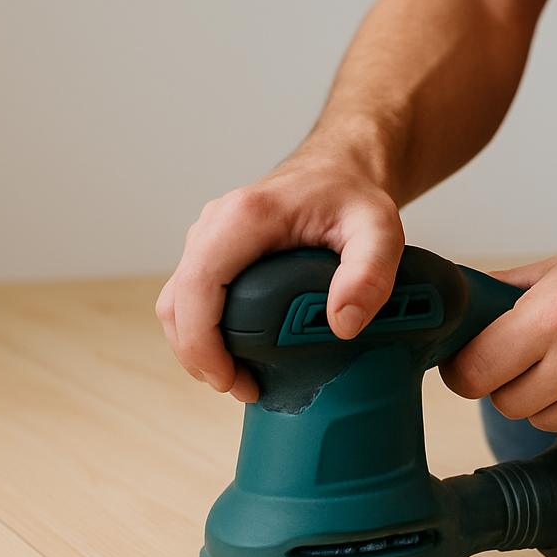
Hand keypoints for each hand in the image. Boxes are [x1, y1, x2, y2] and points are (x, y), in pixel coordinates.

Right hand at [156, 154, 404, 400]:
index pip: (198, 287)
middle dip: (198, 355)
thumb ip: (370, 274)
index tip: (230, 378)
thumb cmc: (355, 195)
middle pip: (175, 302)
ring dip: (196, 346)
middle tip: (242, 387)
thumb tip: (341, 324)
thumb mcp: (380, 230)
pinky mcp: (214, 250)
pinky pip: (191, 296)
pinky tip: (235, 353)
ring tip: (238, 377)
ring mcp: (209, 236)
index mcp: (245, 218)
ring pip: (176, 302)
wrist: (340, 169)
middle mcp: (215, 224)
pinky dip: (203, 330)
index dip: (202, 342)